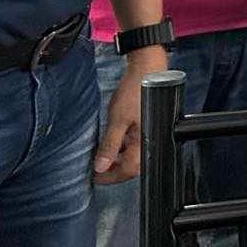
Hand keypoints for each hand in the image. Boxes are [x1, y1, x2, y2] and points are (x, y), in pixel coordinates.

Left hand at [94, 45, 168, 182]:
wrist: (148, 68)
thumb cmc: (135, 92)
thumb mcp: (117, 120)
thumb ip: (110, 145)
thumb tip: (100, 167)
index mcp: (146, 142)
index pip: (129, 170)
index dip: (111, 177)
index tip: (95, 177)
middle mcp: (150, 140)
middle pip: (133, 166)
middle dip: (115, 170)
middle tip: (97, 169)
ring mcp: (150, 132)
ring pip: (134, 155)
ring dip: (118, 158)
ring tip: (102, 156)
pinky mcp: (148, 125)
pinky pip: (136, 143)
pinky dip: (123, 146)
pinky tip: (113, 141)